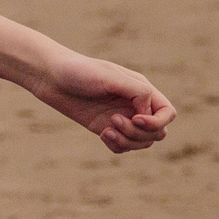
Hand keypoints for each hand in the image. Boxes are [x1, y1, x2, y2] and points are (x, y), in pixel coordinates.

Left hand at [28, 51, 175, 152]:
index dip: (157, 122)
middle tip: (114, 121)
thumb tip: (149, 112)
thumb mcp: (111, 77)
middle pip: (157, 132)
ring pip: (142, 143)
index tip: (135, 119)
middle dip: (139, 133)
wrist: (51, 77)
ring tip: (107, 130)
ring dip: (127, 141)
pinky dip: (117, 146)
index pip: (167, 113)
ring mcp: (121, 119)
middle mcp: (135, 106)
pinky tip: (102, 134)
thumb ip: (137, 91)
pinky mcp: (105, 129)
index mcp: (143, 91)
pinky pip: (123, 147)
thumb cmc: (80, 71)